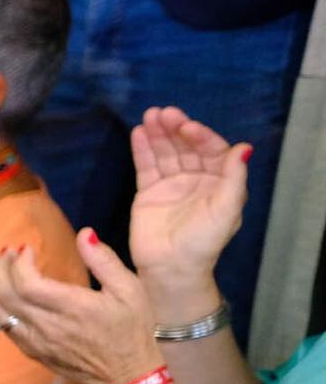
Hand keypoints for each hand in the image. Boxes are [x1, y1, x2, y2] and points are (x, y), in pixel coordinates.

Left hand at [0, 230, 159, 383]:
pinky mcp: (31, 352)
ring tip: (1, 269)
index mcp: (73, 308)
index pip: (28, 284)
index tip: (26, 248)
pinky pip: (4, 327)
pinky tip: (5, 294)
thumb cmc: (131, 331)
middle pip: (6, 295)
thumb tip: (85, 233)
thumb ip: (104, 260)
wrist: (125, 377)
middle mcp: (48, 326)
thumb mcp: (130, 290)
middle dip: (0, 269)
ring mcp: (36, 342)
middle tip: (8, 253)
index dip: (20, 263)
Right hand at [127, 106, 247, 298]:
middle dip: (175, 129)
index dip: (200, 136)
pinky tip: (138, 132)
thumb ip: (235, 178)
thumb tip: (245, 146)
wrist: (172, 269)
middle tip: (163, 114)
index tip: (187, 126)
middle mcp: (197, 179)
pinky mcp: (148, 193)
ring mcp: (171, 184)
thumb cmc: (204, 243)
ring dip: (157, 133)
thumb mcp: (227, 210)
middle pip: (186, 146)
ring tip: (149, 116)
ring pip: (165, 152)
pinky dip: (142, 149)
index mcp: (220, 181)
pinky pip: (146, 166)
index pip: (212, 150)